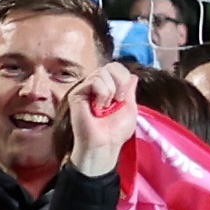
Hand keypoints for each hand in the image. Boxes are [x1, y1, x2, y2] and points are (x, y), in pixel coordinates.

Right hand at [71, 59, 144, 177]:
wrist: (105, 143)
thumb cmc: (117, 130)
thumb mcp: (130, 107)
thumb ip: (130, 90)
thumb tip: (133, 75)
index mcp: (109, 87)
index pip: (117, 67)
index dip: (124, 77)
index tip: (124, 96)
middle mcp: (96, 85)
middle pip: (111, 66)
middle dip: (120, 82)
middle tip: (118, 100)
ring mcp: (85, 88)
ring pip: (102, 72)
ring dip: (110, 91)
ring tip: (105, 107)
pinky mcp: (77, 93)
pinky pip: (94, 81)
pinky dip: (102, 94)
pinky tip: (98, 108)